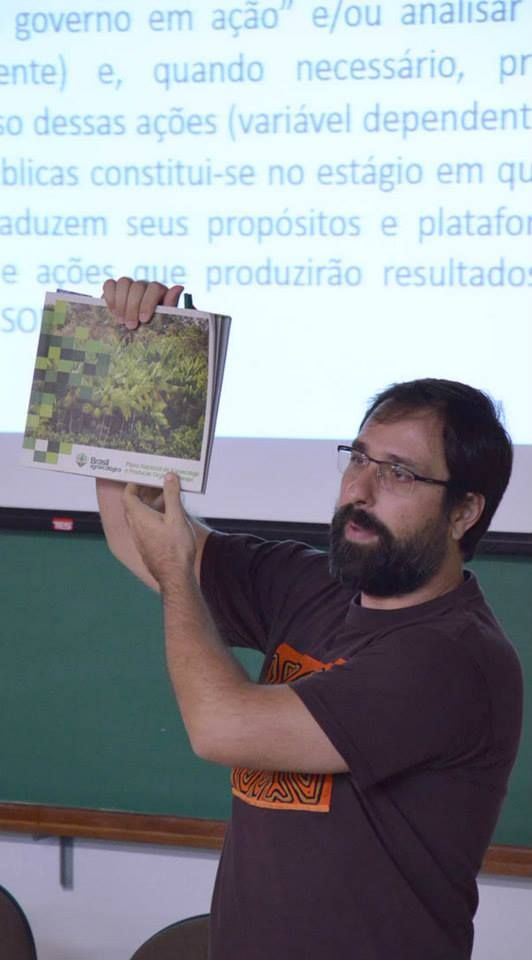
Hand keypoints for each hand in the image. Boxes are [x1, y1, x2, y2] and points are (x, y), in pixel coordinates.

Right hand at [102, 277, 183, 329]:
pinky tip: (112, 311)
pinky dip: (109, 296)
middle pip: (137, 287)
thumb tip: (179, 287)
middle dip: (133, 307)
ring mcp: (129, 286)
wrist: (140, 337)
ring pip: (123, 282)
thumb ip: (171, 305)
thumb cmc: (156, 328)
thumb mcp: (166, 320)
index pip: (154, 288)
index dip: (148, 302)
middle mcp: (144, 286)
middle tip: (131, 326)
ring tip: (120, 321)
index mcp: (159, 291)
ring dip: (121, 302)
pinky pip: (109, 284)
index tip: (144, 320)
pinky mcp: (114, 289)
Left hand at [123, 473, 195, 590]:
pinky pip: (144, 528)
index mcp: (139, 517)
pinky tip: (166, 521)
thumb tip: (168, 476)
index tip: (142, 478)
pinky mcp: (146, 547)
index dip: (133, 485)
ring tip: (165, 501)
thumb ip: (172, 495)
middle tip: (156, 486)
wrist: (175, 576)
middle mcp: (135, 528)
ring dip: (148, 507)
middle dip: (143, 494)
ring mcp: (139, 539)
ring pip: (139, 518)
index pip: (128, 496)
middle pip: (133, 506)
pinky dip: (151, 519)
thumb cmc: (176, 548)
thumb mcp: (176, 517)